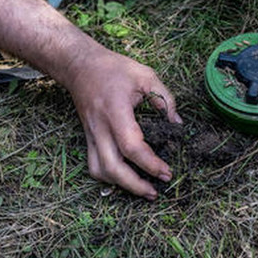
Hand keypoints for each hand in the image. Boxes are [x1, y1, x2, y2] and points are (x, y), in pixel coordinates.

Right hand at [65, 47, 181, 199]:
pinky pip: (94, 165)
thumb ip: (165, 99)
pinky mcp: (87, 138)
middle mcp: (100, 127)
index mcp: (115, 111)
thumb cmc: (114, 69)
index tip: (166, 171)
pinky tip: (125, 178)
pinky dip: (109, 177)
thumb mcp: (145, 75)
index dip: (149, 163)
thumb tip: (177, 123)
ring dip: (120, 185)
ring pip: (99, 171)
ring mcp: (90, 135)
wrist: (80, 66)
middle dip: (134, 185)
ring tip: (142, 189)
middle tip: (155, 191)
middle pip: (112, 168)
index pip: (131, 146)